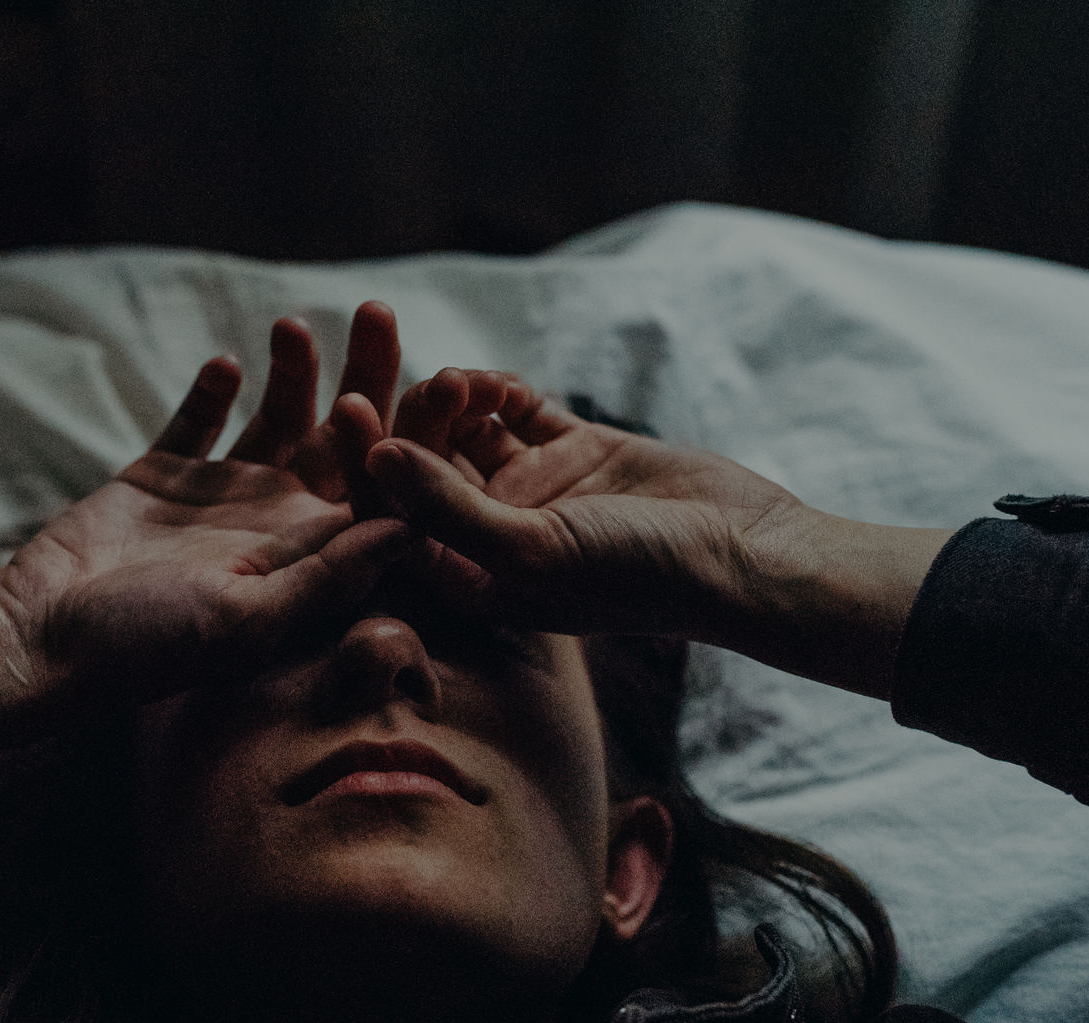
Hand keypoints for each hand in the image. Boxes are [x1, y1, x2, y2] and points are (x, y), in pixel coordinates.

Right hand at [0, 303, 414, 753]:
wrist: (37, 643)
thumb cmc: (144, 648)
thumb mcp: (243, 620)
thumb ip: (326, 578)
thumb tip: (413, 530)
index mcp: (311, 560)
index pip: (383, 489)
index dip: (419, 436)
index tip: (449, 380)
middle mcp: (277, 525)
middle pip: (342, 440)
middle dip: (368, 377)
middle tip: (382, 314)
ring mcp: (220, 497)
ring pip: (277, 418)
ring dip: (292, 372)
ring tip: (292, 326)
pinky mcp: (163, 476)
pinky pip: (199, 421)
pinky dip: (214, 392)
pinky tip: (226, 364)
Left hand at [365, 370, 951, 697]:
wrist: (740, 552)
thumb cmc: (634, 573)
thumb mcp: (531, 549)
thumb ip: (449, 507)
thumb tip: (374, 455)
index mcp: (469, 579)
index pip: (392, 519)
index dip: (364, 468)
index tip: (348, 409)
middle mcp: (492, 534)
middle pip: (423, 468)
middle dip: (411, 421)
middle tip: (416, 376)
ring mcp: (533, 489)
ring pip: (465, 432)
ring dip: (457, 400)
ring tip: (472, 380)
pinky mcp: (573, 450)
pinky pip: (518, 410)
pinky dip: (503, 391)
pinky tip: (504, 383)